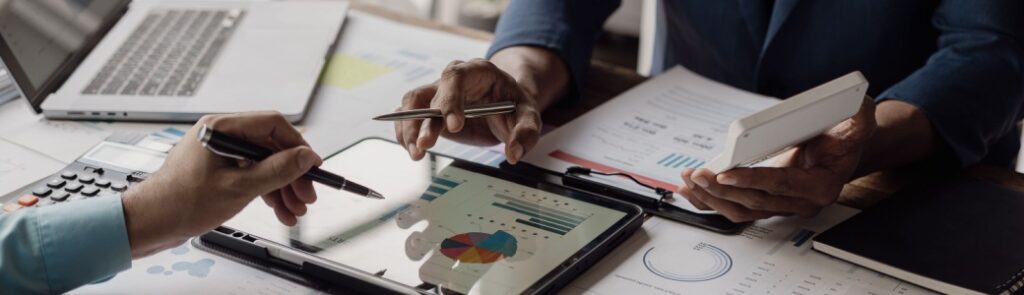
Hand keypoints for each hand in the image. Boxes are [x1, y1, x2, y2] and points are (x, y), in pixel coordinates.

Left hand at [122, 112, 322, 256]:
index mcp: (221, 128)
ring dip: (282, 187)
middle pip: (271, 147)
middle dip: (292, 174)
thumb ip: (277, 170)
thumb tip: (305, 157)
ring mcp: (219, 152)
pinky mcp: (218, 170)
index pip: (273, 125)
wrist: (150, 223)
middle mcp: (220, 135)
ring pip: (263, 164)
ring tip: (294, 209)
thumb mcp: (239, 187)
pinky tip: (278, 208)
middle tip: (306, 194)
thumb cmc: (179, 202)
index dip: (298, 145)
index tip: (313, 165)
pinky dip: (266, 191)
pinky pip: (251, 174)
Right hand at [395, 58, 541, 163]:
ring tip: (416, 152)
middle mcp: (453, 79)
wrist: (506, 105)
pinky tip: (411, 148)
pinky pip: (409, 116)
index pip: (456, 77)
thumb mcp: (529, 117)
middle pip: (429, 93)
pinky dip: (406, 132)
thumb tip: (514, 154)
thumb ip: (525, 133)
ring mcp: (439, 93)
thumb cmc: (515, 106)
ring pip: (413, 103)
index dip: (451, 99)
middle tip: (425, 144)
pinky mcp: (430, 110)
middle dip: (424, 120)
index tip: (454, 126)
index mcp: (478, 71)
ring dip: (409, 127)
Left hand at [679, 96, 876, 221]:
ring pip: (741, 210)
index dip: (753, 181)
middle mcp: (799, 202)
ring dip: (711, 199)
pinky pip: (735, 208)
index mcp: (820, 187)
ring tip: (688, 181)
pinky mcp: (765, 203)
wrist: (841, 153)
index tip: (726, 174)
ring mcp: (780, 206)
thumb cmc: (844, 139)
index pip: (781, 186)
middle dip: (722, 190)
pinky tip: (690, 191)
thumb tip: (859, 106)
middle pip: (755, 202)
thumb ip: (860, 119)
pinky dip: (710, 201)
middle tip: (697, 175)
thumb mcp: (858, 125)